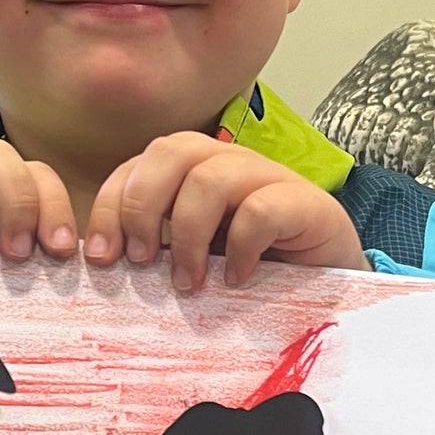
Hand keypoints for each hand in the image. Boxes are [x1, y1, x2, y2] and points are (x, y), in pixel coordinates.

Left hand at [84, 134, 368, 291]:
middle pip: (170, 152)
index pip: (138, 165)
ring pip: (210, 178)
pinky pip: (260, 210)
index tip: (102, 257)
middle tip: (141, 261)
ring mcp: (269, 178)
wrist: (332, 282)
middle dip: (142, 207)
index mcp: (194, 171)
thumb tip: (105, 269)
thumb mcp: (196, 258)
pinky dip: (240, 247)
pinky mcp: (307, 203)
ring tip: (189, 282)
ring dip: (188, 236)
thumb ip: (157, 251)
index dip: (110, 205)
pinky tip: (237, 279)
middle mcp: (228, 163)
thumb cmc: (255, 269)